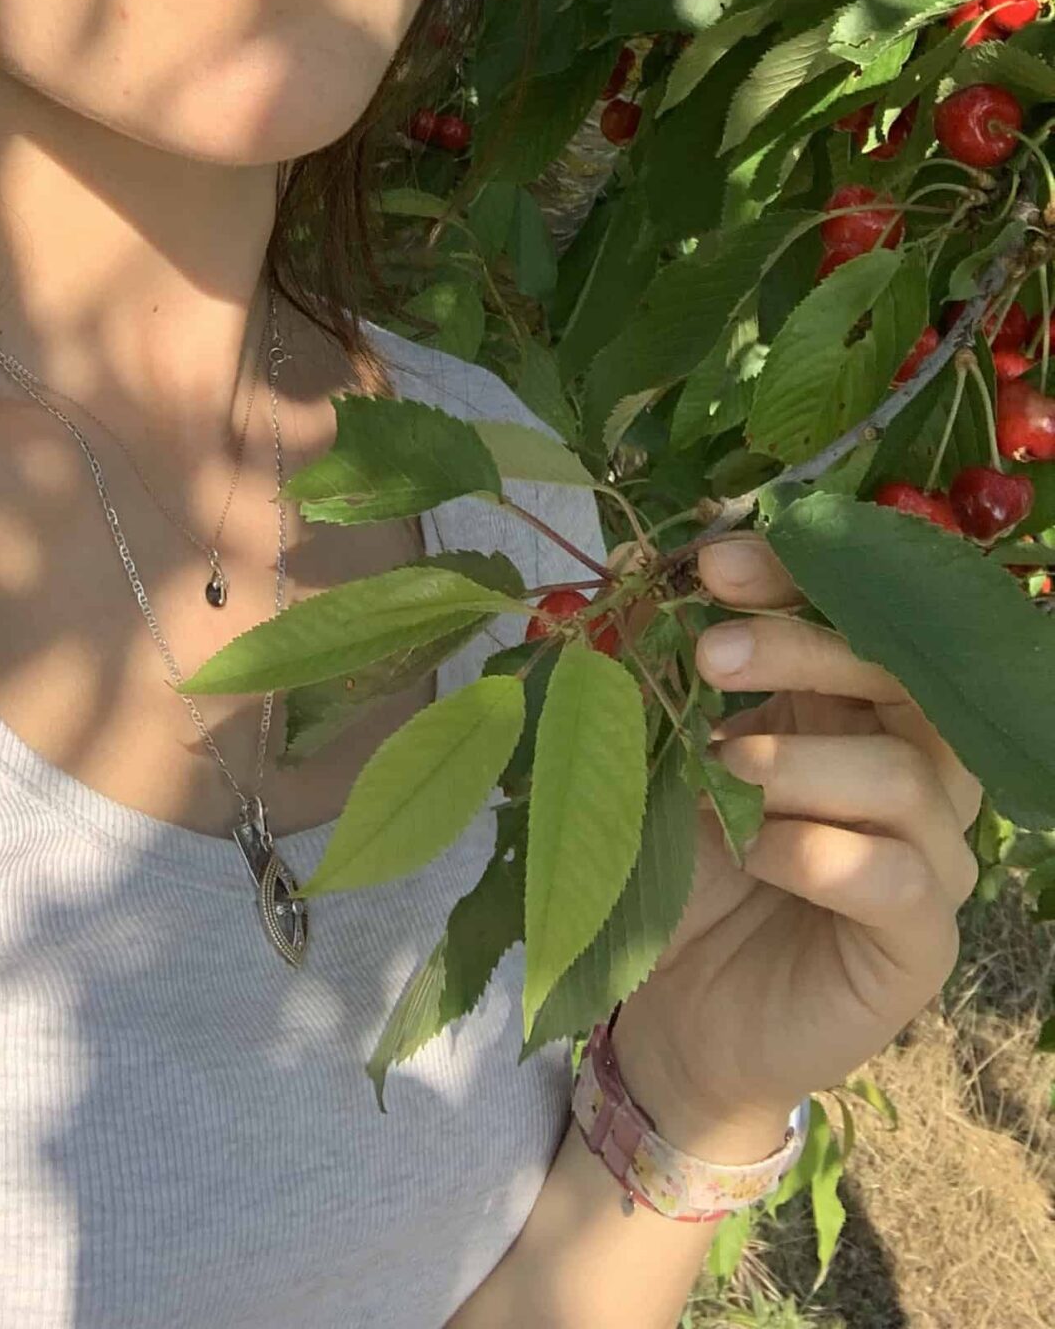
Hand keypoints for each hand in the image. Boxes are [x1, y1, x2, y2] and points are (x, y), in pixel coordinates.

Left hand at [607, 531, 985, 1162]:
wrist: (677, 1012)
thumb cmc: (684, 868)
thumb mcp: (660, 750)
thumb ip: (658, 656)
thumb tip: (636, 550)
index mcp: (855, 708)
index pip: (862, 615)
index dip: (799, 577)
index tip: (713, 564)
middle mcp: (912, 772)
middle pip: (901, 676)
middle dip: (803, 646)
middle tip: (709, 656)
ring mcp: (929, 858)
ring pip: (905, 773)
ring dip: (798, 757)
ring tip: (719, 767)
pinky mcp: (920, 944)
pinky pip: (899, 877)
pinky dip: (815, 850)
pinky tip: (753, 852)